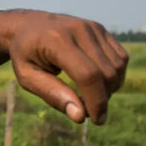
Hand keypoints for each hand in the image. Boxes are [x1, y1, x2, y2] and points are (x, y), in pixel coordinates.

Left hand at [4, 11, 128, 124]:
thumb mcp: (27, 77)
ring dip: (110, 88)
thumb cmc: (25, 54)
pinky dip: (114, 75)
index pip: (87, 74)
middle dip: (102, 97)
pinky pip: (121, 58)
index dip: (96, 101)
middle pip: (106, 73)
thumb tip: (80, 116)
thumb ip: (52, 94)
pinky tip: (96, 81)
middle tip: (84, 107)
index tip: (96, 120)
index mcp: (56, 40)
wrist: (26, 25)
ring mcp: (92, 27)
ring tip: (88, 93)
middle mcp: (78, 29)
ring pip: (118, 66)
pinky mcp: (100, 28)